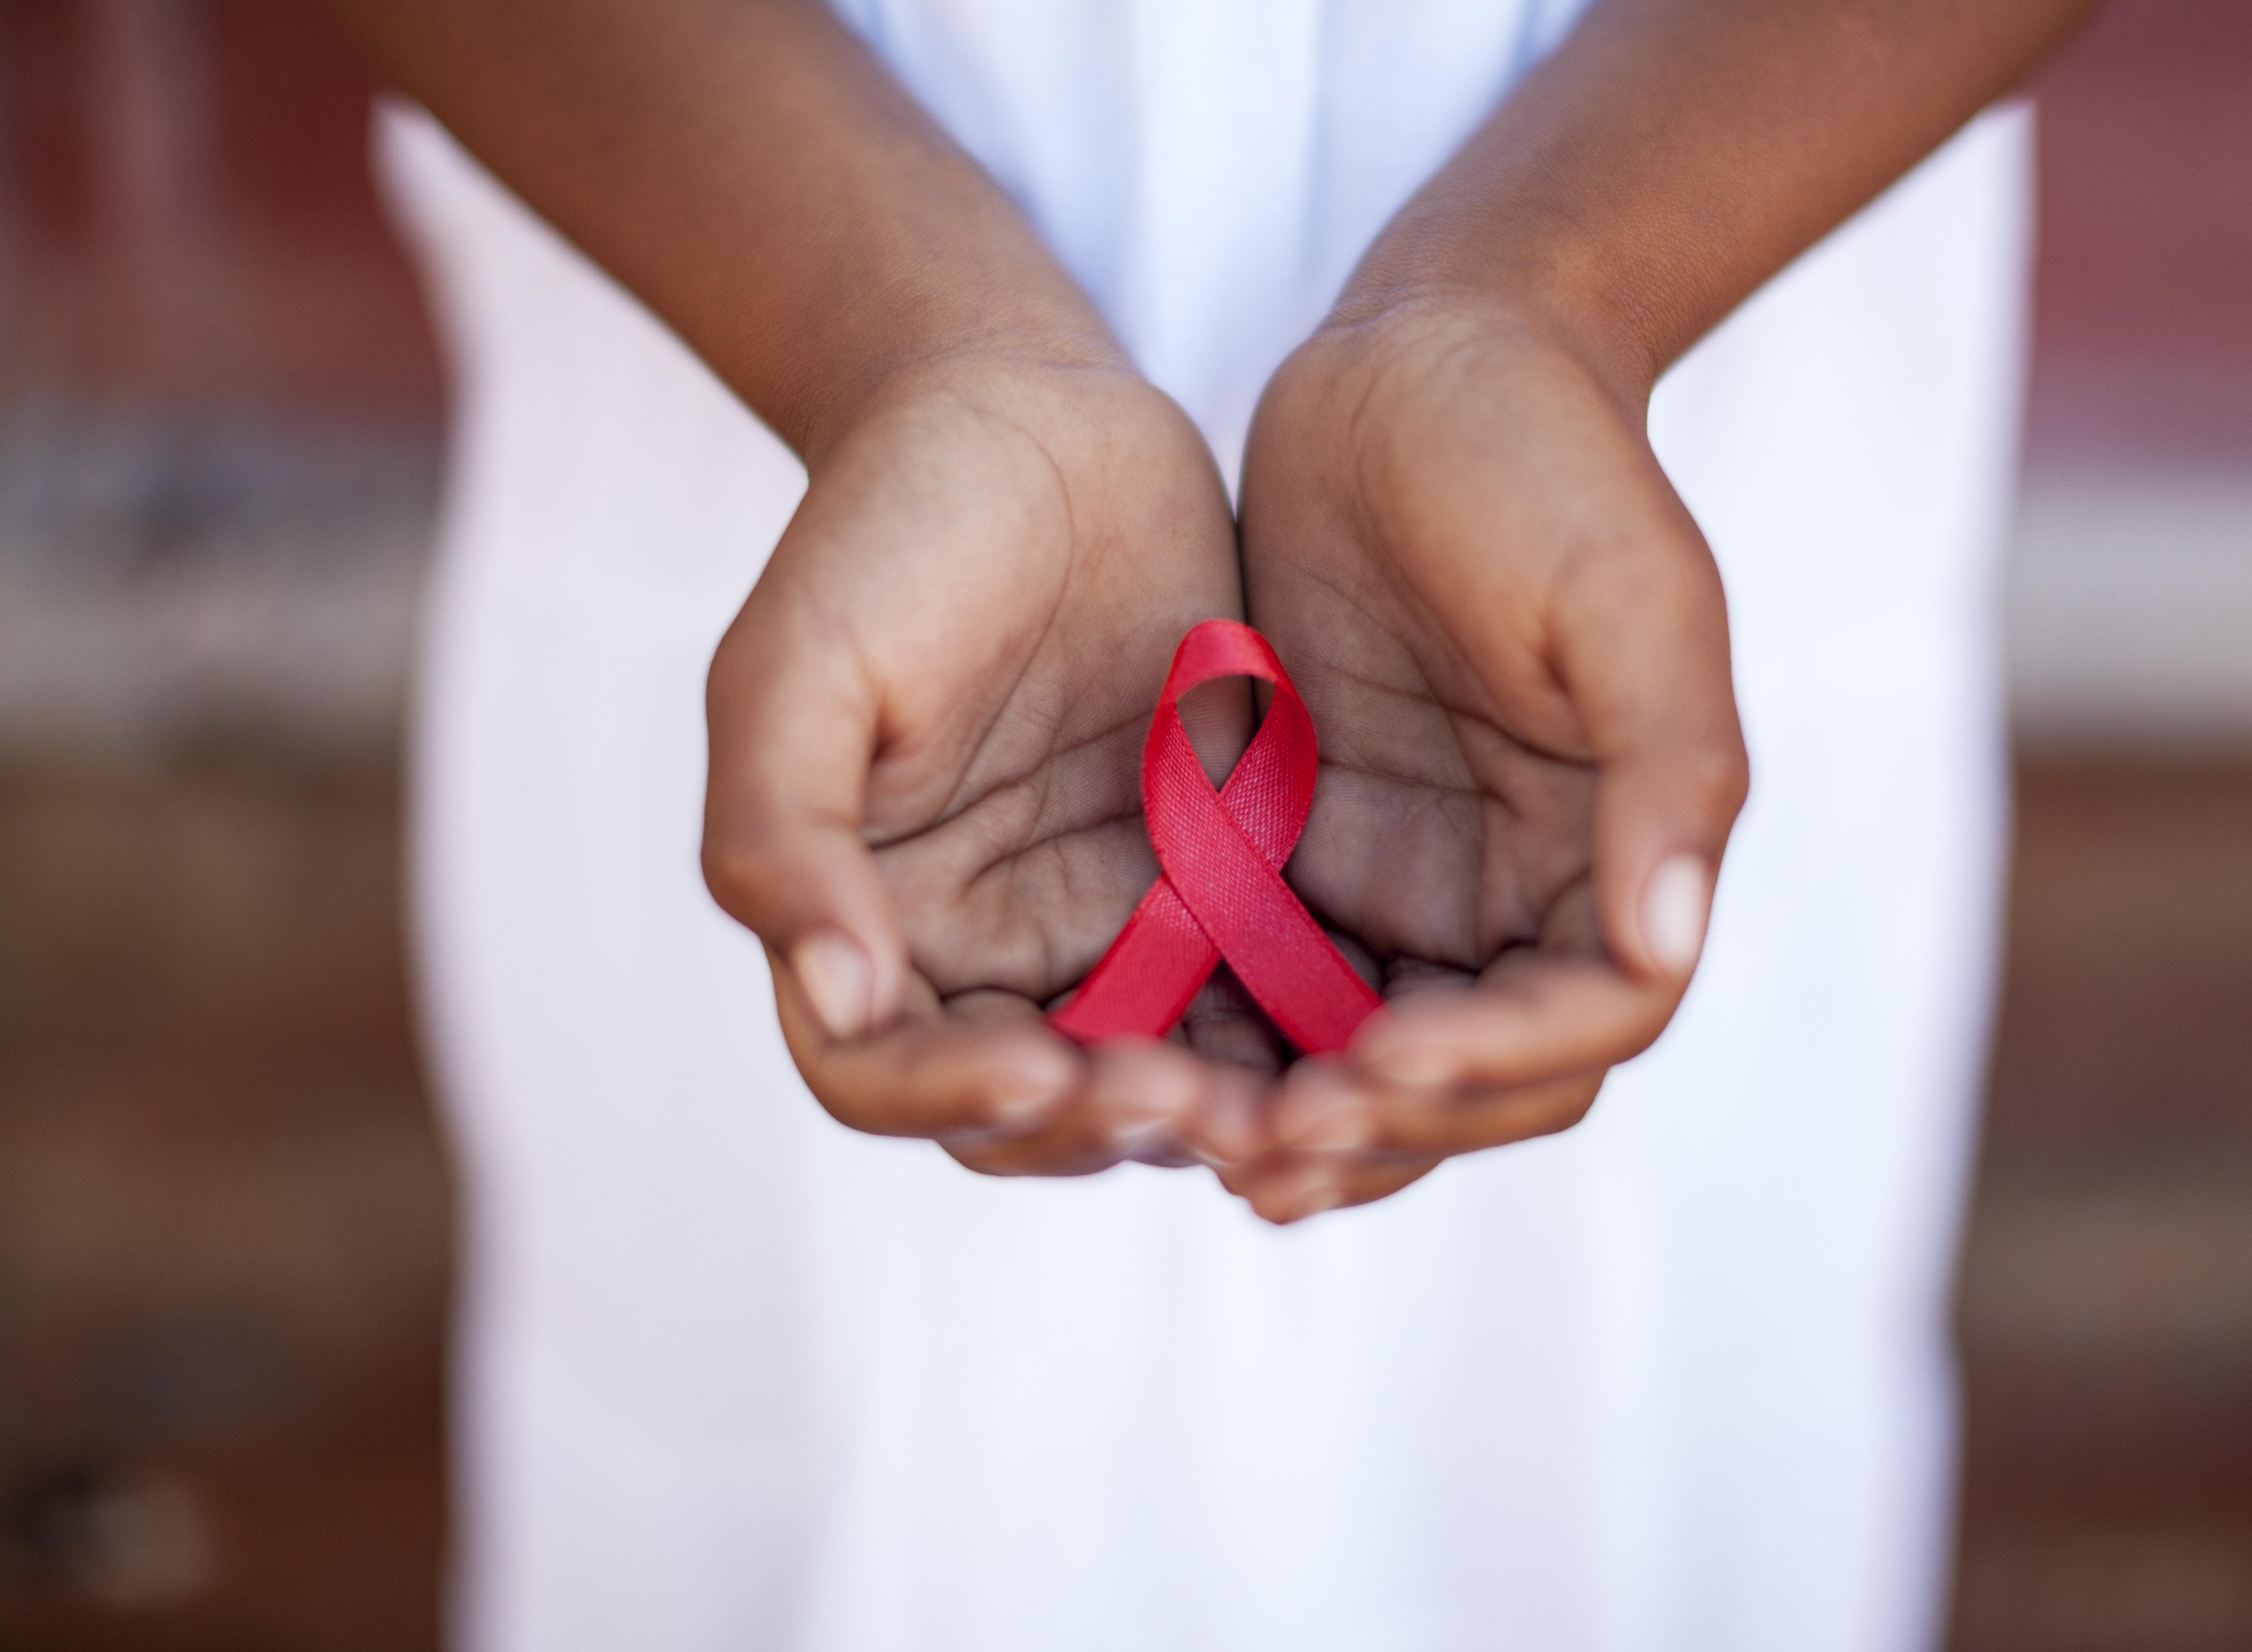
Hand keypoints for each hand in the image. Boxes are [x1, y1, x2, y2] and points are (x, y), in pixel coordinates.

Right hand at [703, 348, 1276, 1176]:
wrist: (1032, 418)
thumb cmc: (885, 530)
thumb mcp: (796, 666)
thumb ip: (782, 833)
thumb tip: (838, 993)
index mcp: (864, 921)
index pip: (886, 1072)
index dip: (954, 1095)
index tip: (1049, 1067)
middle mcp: (984, 951)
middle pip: (1031, 1109)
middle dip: (1103, 1123)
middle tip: (1191, 1102)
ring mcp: (1108, 923)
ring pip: (1158, 1077)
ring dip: (1215, 1109)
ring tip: (1287, 1101)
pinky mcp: (1219, 882)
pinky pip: (1261, 994)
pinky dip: (1297, 1034)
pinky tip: (1355, 1029)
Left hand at [1223, 294, 1747, 1220]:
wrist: (1421, 361)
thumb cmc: (1545, 457)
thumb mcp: (1628, 590)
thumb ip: (1668, 765)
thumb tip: (1667, 943)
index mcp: (1624, 848)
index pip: (1586, 1016)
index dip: (1493, 1063)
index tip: (1382, 1061)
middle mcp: (1528, 893)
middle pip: (1481, 1076)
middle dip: (1388, 1123)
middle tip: (1270, 1148)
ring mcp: (1418, 883)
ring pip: (1374, 1060)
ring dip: (1307, 1119)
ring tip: (1208, 1147)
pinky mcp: (1310, 856)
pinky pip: (1276, 989)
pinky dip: (1234, 1044)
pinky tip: (1154, 1068)